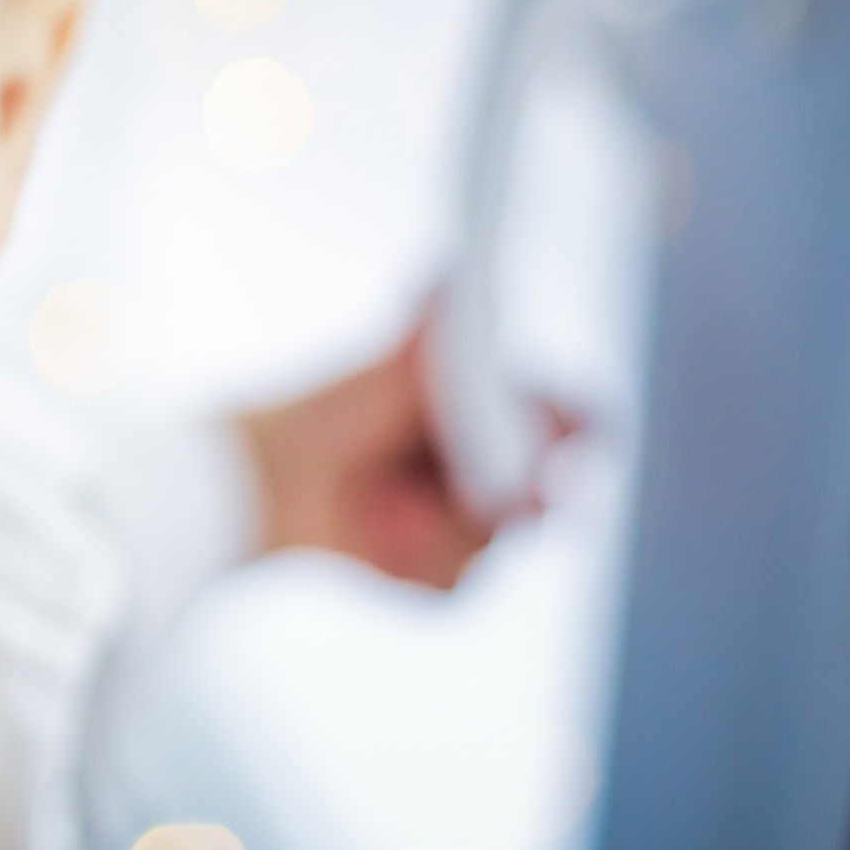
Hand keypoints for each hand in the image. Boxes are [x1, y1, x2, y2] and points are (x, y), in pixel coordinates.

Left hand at [233, 301, 563, 589]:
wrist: (270, 477)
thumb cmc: (330, 410)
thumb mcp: (393, 365)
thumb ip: (435, 327)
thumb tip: (449, 265)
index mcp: (491, 415)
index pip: (569, 421)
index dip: (579, 428)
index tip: (574, 432)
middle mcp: (490, 471)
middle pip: (553, 497)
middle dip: (526, 496)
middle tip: (501, 495)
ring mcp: (467, 527)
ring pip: (498, 545)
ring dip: (444, 527)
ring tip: (389, 504)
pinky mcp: (436, 573)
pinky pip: (455, 585)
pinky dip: (414, 563)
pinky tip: (377, 538)